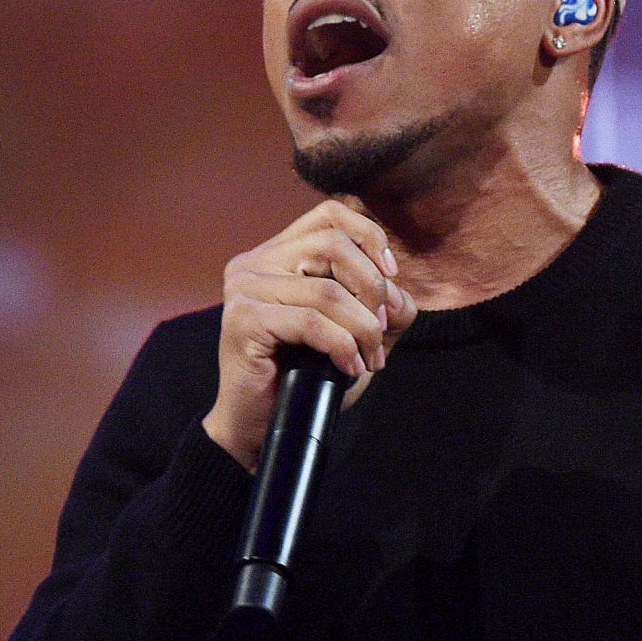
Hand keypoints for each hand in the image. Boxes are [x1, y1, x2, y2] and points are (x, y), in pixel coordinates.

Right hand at [203, 199, 415, 472]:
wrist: (262, 426)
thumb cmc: (304, 377)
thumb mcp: (353, 333)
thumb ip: (379, 306)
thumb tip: (399, 294)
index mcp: (276, 255)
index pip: (329, 214)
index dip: (368, 235)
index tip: (391, 275)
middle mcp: (254, 263)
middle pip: (331, 244)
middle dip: (371, 286)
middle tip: (382, 327)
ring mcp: (244, 289)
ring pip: (327, 291)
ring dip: (362, 329)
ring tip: (370, 358)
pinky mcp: (242, 320)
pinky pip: (311, 322)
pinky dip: (342, 346)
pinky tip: (349, 368)